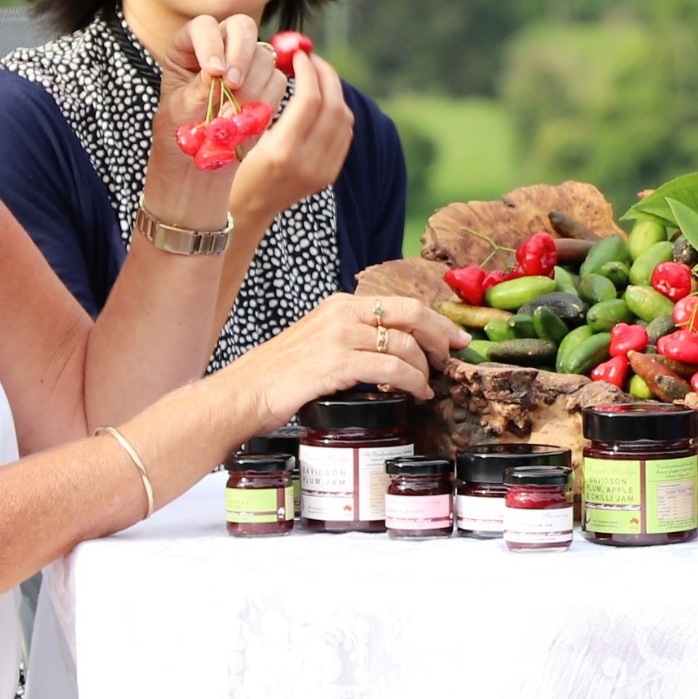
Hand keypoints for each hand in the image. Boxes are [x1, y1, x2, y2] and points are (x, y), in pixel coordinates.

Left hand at [147, 13, 287, 220]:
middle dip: (241, 54)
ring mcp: (245, 64)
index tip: (214, 71)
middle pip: (242, 27)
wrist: (199, 163)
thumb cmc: (179, 135)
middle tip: (233, 84)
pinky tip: (246, 116)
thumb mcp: (180, 112)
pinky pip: (278, 80)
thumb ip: (199, 89)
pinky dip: (265, 99)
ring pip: (264, 55)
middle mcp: (219, 48)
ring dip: (252, 84)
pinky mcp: (266, 83)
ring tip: (231, 113)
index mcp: (187, 47)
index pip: (204, 26)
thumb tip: (218, 71)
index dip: (211, 44)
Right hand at [219, 292, 464, 432]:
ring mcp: (338, 336)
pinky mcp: (335, 362)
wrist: (243, 394)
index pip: (402, 304)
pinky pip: (390, 367)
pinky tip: (415, 393)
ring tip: (427, 386)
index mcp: (339, 304)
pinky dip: (412, 381)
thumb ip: (353, 339)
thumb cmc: (280, 377)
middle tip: (453, 357)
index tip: (455, 337)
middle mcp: (341, 313)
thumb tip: (397, 350)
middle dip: (441, 336)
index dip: (436, 321)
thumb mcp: (320, 344)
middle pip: (411, 314)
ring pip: (404, 344)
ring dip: (425, 368)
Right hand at [230, 47, 353, 227]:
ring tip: (316, 76)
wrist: (246, 210)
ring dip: (334, 91)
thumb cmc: (233, 166)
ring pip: (344, 118)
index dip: (308, 71)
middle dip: (326, 75)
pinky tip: (322, 100)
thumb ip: (265, 104)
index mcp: (282, 151)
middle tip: (312, 59)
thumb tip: (284, 66)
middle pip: (333, 105)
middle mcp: (308, 162)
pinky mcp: (329, 174)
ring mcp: (323, 170)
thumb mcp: (242, 137)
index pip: (310, 99)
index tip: (299, 55)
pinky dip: (337, 111)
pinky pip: (344, 134)